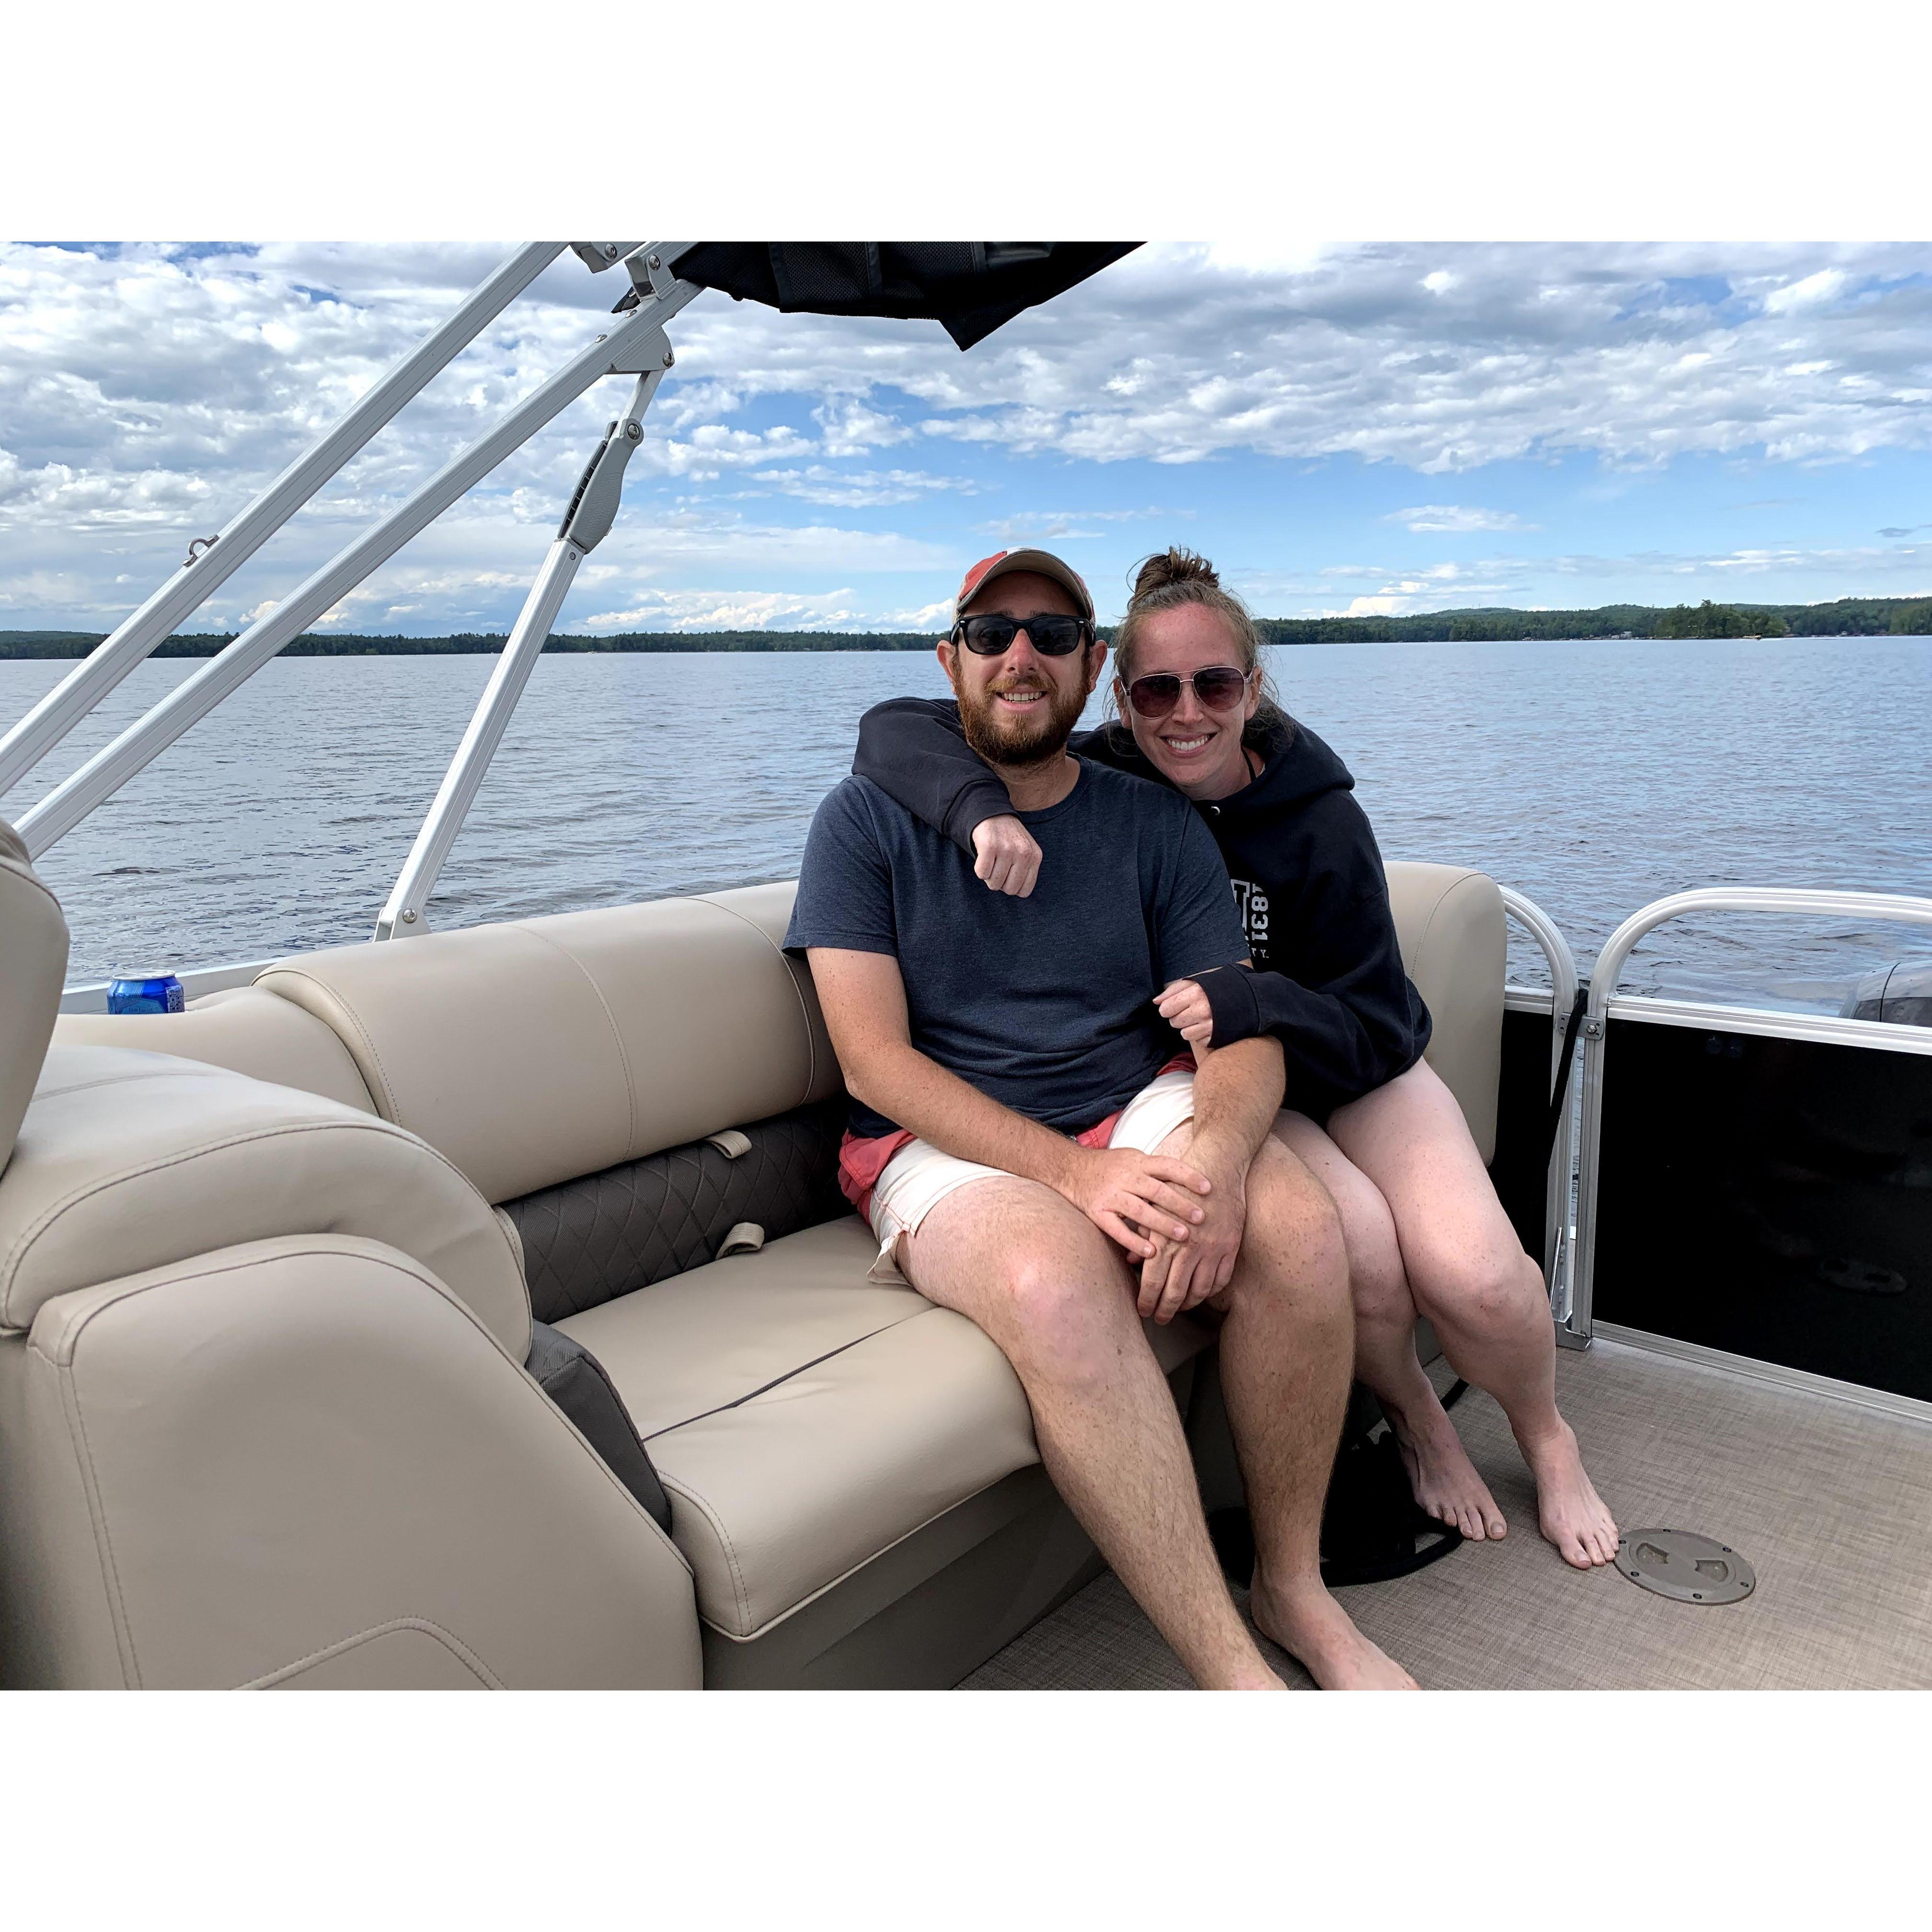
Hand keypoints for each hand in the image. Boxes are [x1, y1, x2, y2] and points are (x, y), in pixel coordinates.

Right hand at [970, 816, 1043, 896]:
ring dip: (989, 876)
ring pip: (994, 883)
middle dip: (1001, 882)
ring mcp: (1007, 849)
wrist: (992, 813)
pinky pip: (982, 873)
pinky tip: (984, 856)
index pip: (1024, 891)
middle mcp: (1023, 853)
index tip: (1008, 875)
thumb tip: (1017, 893)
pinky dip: (979, 868)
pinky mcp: (989, 846)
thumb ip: (1026, 870)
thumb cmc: (1008, 838)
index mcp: (1035, 856)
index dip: (1013, 887)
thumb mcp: (1026, 851)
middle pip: (1009, 890)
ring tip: (992, 860)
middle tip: (998, 867)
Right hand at [1057, 1144, 1213, 1260]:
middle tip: (1202, 1217)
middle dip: (1181, 1204)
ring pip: (1139, 1210)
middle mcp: (1125, 1177)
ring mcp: (1110, 1195)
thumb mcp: (1134, 1159)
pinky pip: (1117, 1229)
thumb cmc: (1111, 1167)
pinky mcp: (1097, 1213)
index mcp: (1138, 1162)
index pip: (1167, 1166)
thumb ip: (1157, 1170)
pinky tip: (1152, 1253)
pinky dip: (1134, 1241)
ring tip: (1184, 1236)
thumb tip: (1192, 1179)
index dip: (1188, 1176)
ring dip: (1163, 1224)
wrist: (1071, 1169)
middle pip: (1157, 1190)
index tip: (1209, 1188)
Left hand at [1136, 1135, 1247, 1322]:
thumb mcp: (1152, 1208)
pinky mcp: (1230, 1246)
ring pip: (1200, 1290)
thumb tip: (1131, 1263)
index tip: (1143, 1311)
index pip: (1153, 1282)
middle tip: (1159, 1319)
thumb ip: (1141, 1238)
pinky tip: (1203, 1293)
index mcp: (1166, 1240)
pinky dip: (1211, 1291)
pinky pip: (1221, 1279)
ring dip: (1188, 1304)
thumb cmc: (1177, 1183)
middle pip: (1175, 1292)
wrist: (1216, 1166)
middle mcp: (1189, 1249)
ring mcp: (1212, 1249)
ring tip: (1179, 1308)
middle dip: (1165, 1310)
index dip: (1147, 1301)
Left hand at [1155, 978, 1213, 1048]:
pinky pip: (1198, 1041)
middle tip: (1191, 1010)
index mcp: (1196, 993)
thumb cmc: (1219, 988)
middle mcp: (1202, 1010)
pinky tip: (1209, 1025)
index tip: (1174, 1005)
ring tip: (1200, 1018)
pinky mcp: (1216, 1036)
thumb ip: (1174, 990)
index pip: (1166, 1008)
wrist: (1249, 998)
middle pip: (1174, 1022)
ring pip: (1184, 1034)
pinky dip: (1201, 1035)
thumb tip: (1156, 1001)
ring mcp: (1210, 1025)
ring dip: (1189, 1027)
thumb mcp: (1197, 982)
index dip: (1167, 1007)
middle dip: (1179, 1017)